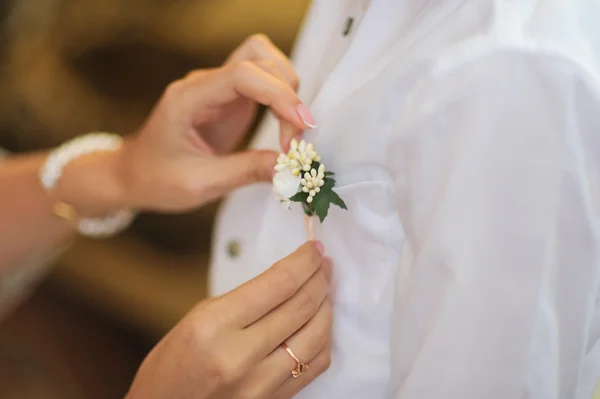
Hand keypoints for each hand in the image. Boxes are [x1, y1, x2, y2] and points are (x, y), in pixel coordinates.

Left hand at [115, 34, 315, 211]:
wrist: (134, 175)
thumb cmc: (156, 179)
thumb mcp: (198, 184)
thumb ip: (244, 172)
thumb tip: (288, 168)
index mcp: (188, 98)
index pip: (242, 75)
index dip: (278, 94)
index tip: (301, 125)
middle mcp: (204, 84)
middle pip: (259, 60)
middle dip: (286, 96)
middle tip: (294, 141)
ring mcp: (218, 88)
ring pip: (266, 64)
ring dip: (287, 92)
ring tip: (291, 133)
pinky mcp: (229, 99)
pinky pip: (264, 83)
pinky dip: (282, 99)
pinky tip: (284, 127)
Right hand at [127, 241, 331, 398]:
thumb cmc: (172, 363)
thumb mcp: (197, 317)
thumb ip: (244, 299)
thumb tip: (286, 278)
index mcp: (214, 326)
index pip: (278, 284)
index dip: (304, 261)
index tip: (314, 247)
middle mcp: (240, 355)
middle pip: (301, 306)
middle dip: (320, 277)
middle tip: (324, 263)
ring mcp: (260, 384)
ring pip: (316, 336)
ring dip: (327, 306)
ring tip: (325, 288)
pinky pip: (315, 365)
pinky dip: (323, 338)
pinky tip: (319, 322)